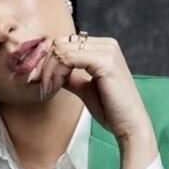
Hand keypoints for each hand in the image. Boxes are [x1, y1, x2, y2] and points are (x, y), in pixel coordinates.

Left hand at [29, 34, 154, 141]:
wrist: (129, 125)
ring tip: (47, 90)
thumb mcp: (86, 90)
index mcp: (103, 48)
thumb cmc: (111, 110)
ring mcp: (107, 51)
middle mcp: (106, 44)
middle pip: (60, 43)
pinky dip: (56, 74)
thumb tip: (54, 73)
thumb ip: (72, 78)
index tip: (39, 81)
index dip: (47, 60)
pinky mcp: (105, 62)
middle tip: (40, 86)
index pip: (65, 43)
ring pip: (62, 50)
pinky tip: (54, 88)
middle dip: (45, 65)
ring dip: (48, 71)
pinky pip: (68, 59)